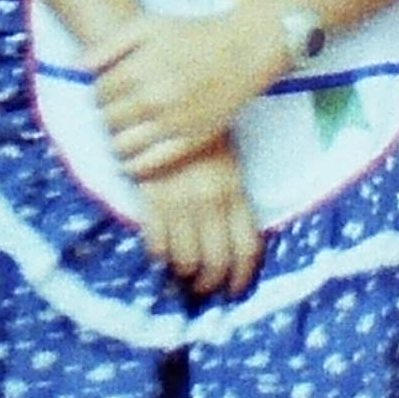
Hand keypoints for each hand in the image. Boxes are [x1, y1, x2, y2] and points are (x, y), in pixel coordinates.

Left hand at [92, 7, 277, 183]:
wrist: (242, 50)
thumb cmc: (192, 35)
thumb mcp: (147, 26)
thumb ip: (109, 45)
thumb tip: (77, 68)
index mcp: (138, 70)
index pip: (97, 94)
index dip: (101, 92)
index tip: (113, 90)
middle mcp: (151, 99)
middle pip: (107, 120)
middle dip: (108, 115)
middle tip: (122, 109)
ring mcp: (171, 123)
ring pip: (120, 145)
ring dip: (117, 140)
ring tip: (126, 131)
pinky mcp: (189, 141)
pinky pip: (147, 164)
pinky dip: (133, 165)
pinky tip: (132, 157)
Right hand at [131, 147, 259, 301]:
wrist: (165, 108)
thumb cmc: (200, 137)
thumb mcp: (228, 166)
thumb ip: (232, 202)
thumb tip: (230, 242)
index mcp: (234, 192)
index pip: (246, 248)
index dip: (241, 277)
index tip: (234, 290)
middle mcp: (211, 202)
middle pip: (216, 262)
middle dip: (210, 283)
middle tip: (204, 290)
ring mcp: (181, 202)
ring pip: (186, 259)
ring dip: (183, 274)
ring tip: (181, 275)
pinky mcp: (152, 198)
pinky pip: (156, 243)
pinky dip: (159, 256)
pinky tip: (159, 255)